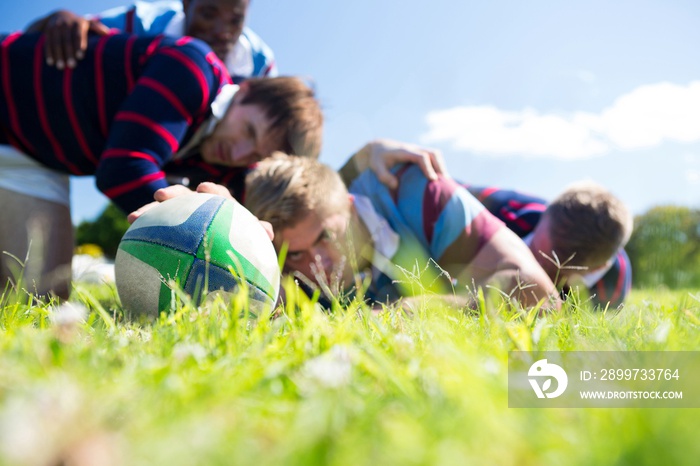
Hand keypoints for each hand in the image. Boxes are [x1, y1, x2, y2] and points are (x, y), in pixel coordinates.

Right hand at [29, 10, 110, 68]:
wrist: (60, 14)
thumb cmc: (80, 25)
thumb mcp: (89, 24)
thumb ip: (97, 28)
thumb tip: (108, 33)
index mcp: (78, 23)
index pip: (78, 35)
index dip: (79, 46)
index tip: (80, 57)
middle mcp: (66, 24)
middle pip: (67, 40)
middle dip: (68, 53)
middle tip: (71, 66)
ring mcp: (55, 27)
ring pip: (56, 42)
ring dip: (58, 55)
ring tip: (61, 67)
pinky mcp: (47, 30)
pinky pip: (47, 43)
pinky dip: (48, 53)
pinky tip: (50, 63)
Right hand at [126, 183, 273, 239]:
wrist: (219, 263)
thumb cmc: (238, 248)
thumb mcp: (248, 241)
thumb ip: (256, 234)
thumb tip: (269, 231)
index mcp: (219, 209)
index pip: (217, 195)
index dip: (211, 191)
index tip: (204, 189)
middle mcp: (198, 210)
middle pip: (184, 197)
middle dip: (173, 194)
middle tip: (161, 197)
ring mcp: (179, 218)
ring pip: (163, 212)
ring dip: (150, 212)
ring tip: (134, 218)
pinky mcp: (166, 229)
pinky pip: (152, 229)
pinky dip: (142, 230)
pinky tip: (129, 236)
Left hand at [363, 139, 449, 189]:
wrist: (379, 147)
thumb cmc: (377, 158)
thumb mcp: (376, 167)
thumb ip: (383, 176)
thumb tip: (396, 185)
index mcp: (405, 151)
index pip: (421, 157)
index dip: (428, 167)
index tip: (432, 179)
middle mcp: (414, 149)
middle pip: (434, 153)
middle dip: (440, 167)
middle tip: (443, 182)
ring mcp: (418, 150)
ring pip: (436, 154)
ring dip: (441, 166)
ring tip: (444, 182)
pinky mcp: (420, 154)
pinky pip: (433, 157)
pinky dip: (438, 166)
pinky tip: (439, 179)